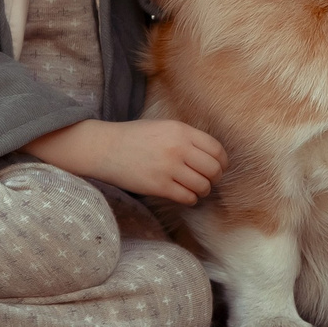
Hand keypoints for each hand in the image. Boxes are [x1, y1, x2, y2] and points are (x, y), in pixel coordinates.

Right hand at [23, 118, 226, 204]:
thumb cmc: (135, 137)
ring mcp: (169, 168)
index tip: (219, 168)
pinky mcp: (158, 186)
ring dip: (202, 190)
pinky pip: (187, 198)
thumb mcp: (164, 127)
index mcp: (181, 131)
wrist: (105, 148)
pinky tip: (183, 195)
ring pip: (203, 186)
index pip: (217, 150)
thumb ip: (188, 137)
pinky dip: (190, 199)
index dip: (222, 162)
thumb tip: (213, 155)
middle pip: (214, 170)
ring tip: (194, 189)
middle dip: (215, 178)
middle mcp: (178, 148)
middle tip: (208, 180)